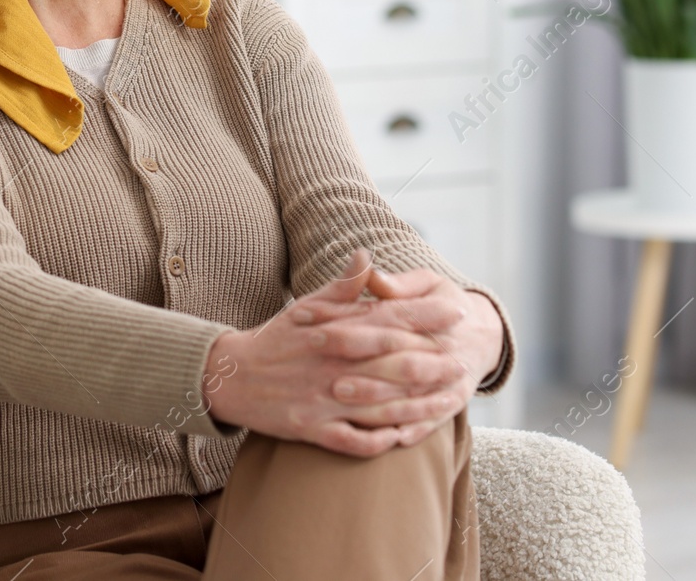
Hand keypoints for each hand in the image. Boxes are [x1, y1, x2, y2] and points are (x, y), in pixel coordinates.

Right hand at [201, 250, 467, 458]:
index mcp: (333, 331)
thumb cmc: (276, 339)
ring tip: (449, 400)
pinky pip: (352, 440)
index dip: (425, 316)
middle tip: (464, 361)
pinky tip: (404, 439)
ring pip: (379, 404)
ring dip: (417, 404)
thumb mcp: (306, 306)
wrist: (231, 377)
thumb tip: (366, 254)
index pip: (387, 319)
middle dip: (432, 362)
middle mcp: (331, 364)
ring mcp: (322, 399)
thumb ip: (341, 286)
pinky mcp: (311, 429)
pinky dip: (378, 441)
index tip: (456, 311)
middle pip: (391, 363)